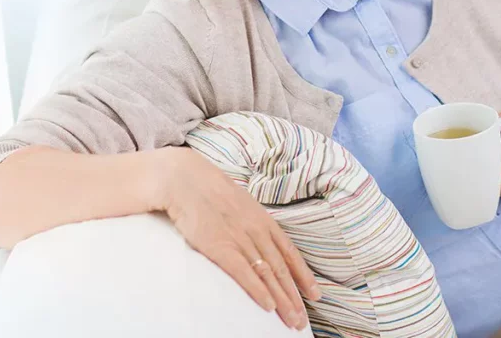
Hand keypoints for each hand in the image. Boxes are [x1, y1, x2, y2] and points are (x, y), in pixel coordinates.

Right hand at [152, 146, 319, 329]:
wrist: (186, 180)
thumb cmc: (211, 191)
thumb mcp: (242, 203)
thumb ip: (253, 222)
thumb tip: (261, 238)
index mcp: (264, 220)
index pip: (290, 253)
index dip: (303, 276)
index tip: (315, 294)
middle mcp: (257, 231)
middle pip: (281, 269)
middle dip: (294, 297)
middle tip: (302, 321)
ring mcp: (241, 239)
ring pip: (268, 275)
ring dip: (282, 300)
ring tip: (292, 320)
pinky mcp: (221, 247)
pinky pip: (244, 273)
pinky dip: (259, 291)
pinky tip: (268, 306)